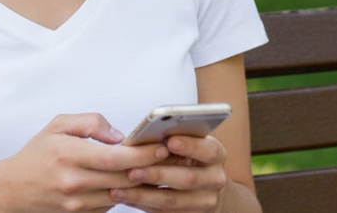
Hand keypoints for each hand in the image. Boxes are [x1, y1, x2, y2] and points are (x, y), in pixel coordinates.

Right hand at [0, 113, 168, 212]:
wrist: (14, 190)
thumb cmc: (38, 153)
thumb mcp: (58, 125)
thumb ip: (90, 122)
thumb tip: (119, 135)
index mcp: (68, 154)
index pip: (114, 157)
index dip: (142, 154)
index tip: (162, 146)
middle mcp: (74, 182)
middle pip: (123, 178)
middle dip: (151, 168)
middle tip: (175, 157)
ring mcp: (77, 203)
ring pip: (121, 194)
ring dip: (144, 183)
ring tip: (164, 169)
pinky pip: (111, 204)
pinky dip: (127, 193)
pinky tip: (140, 182)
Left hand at [108, 134, 227, 210]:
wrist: (207, 186)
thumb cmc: (190, 153)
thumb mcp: (191, 140)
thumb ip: (177, 135)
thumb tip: (150, 132)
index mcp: (217, 154)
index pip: (208, 150)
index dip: (189, 146)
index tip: (168, 141)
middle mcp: (216, 179)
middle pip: (187, 179)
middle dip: (157, 174)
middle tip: (132, 171)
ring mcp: (206, 201)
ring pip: (173, 201)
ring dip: (143, 195)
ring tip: (119, 188)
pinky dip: (143, 204)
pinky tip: (125, 196)